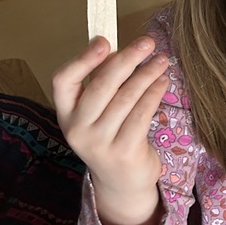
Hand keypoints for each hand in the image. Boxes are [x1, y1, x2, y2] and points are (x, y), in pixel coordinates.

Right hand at [52, 36, 169, 224]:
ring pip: (125, 98)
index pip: (63, 81)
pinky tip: (162, 81)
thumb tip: (120, 49)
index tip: (104, 40)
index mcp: (65, 113)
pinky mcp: (123, 152)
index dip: (82, 59)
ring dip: (146, 74)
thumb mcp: (98, 112)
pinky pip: (141, 114)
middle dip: (127, 59)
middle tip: (147, 42)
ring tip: (162, 60)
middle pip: (101, 86)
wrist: (121, 183)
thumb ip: (103, 83)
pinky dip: (154, 93)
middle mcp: (77, 129)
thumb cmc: (110, 135)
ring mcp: (99, 143)